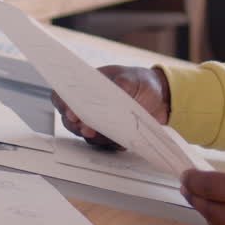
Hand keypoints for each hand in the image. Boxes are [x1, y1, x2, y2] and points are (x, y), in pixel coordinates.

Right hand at [51, 65, 170, 149]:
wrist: (161, 98)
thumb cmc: (140, 83)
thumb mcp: (132, 79)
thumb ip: (121, 84)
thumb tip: (112, 93)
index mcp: (87, 87)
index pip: (63, 96)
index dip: (63, 104)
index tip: (71, 112)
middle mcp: (88, 107)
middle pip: (70, 120)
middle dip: (76, 126)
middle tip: (87, 128)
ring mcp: (98, 123)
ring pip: (86, 135)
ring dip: (94, 136)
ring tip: (106, 134)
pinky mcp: (110, 136)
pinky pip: (105, 145)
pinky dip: (111, 143)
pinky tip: (120, 139)